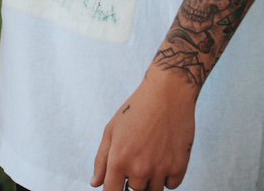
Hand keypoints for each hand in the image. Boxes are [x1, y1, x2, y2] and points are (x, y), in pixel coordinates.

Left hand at [91, 66, 196, 190]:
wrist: (167, 94)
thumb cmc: (136, 109)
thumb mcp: (111, 129)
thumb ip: (101, 159)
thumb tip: (95, 183)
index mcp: (119, 159)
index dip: (113, 190)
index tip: (117, 184)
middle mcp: (140, 168)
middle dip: (133, 181)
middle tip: (138, 158)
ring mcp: (160, 169)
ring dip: (151, 180)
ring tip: (150, 154)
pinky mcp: (179, 167)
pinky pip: (171, 185)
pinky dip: (167, 175)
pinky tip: (163, 155)